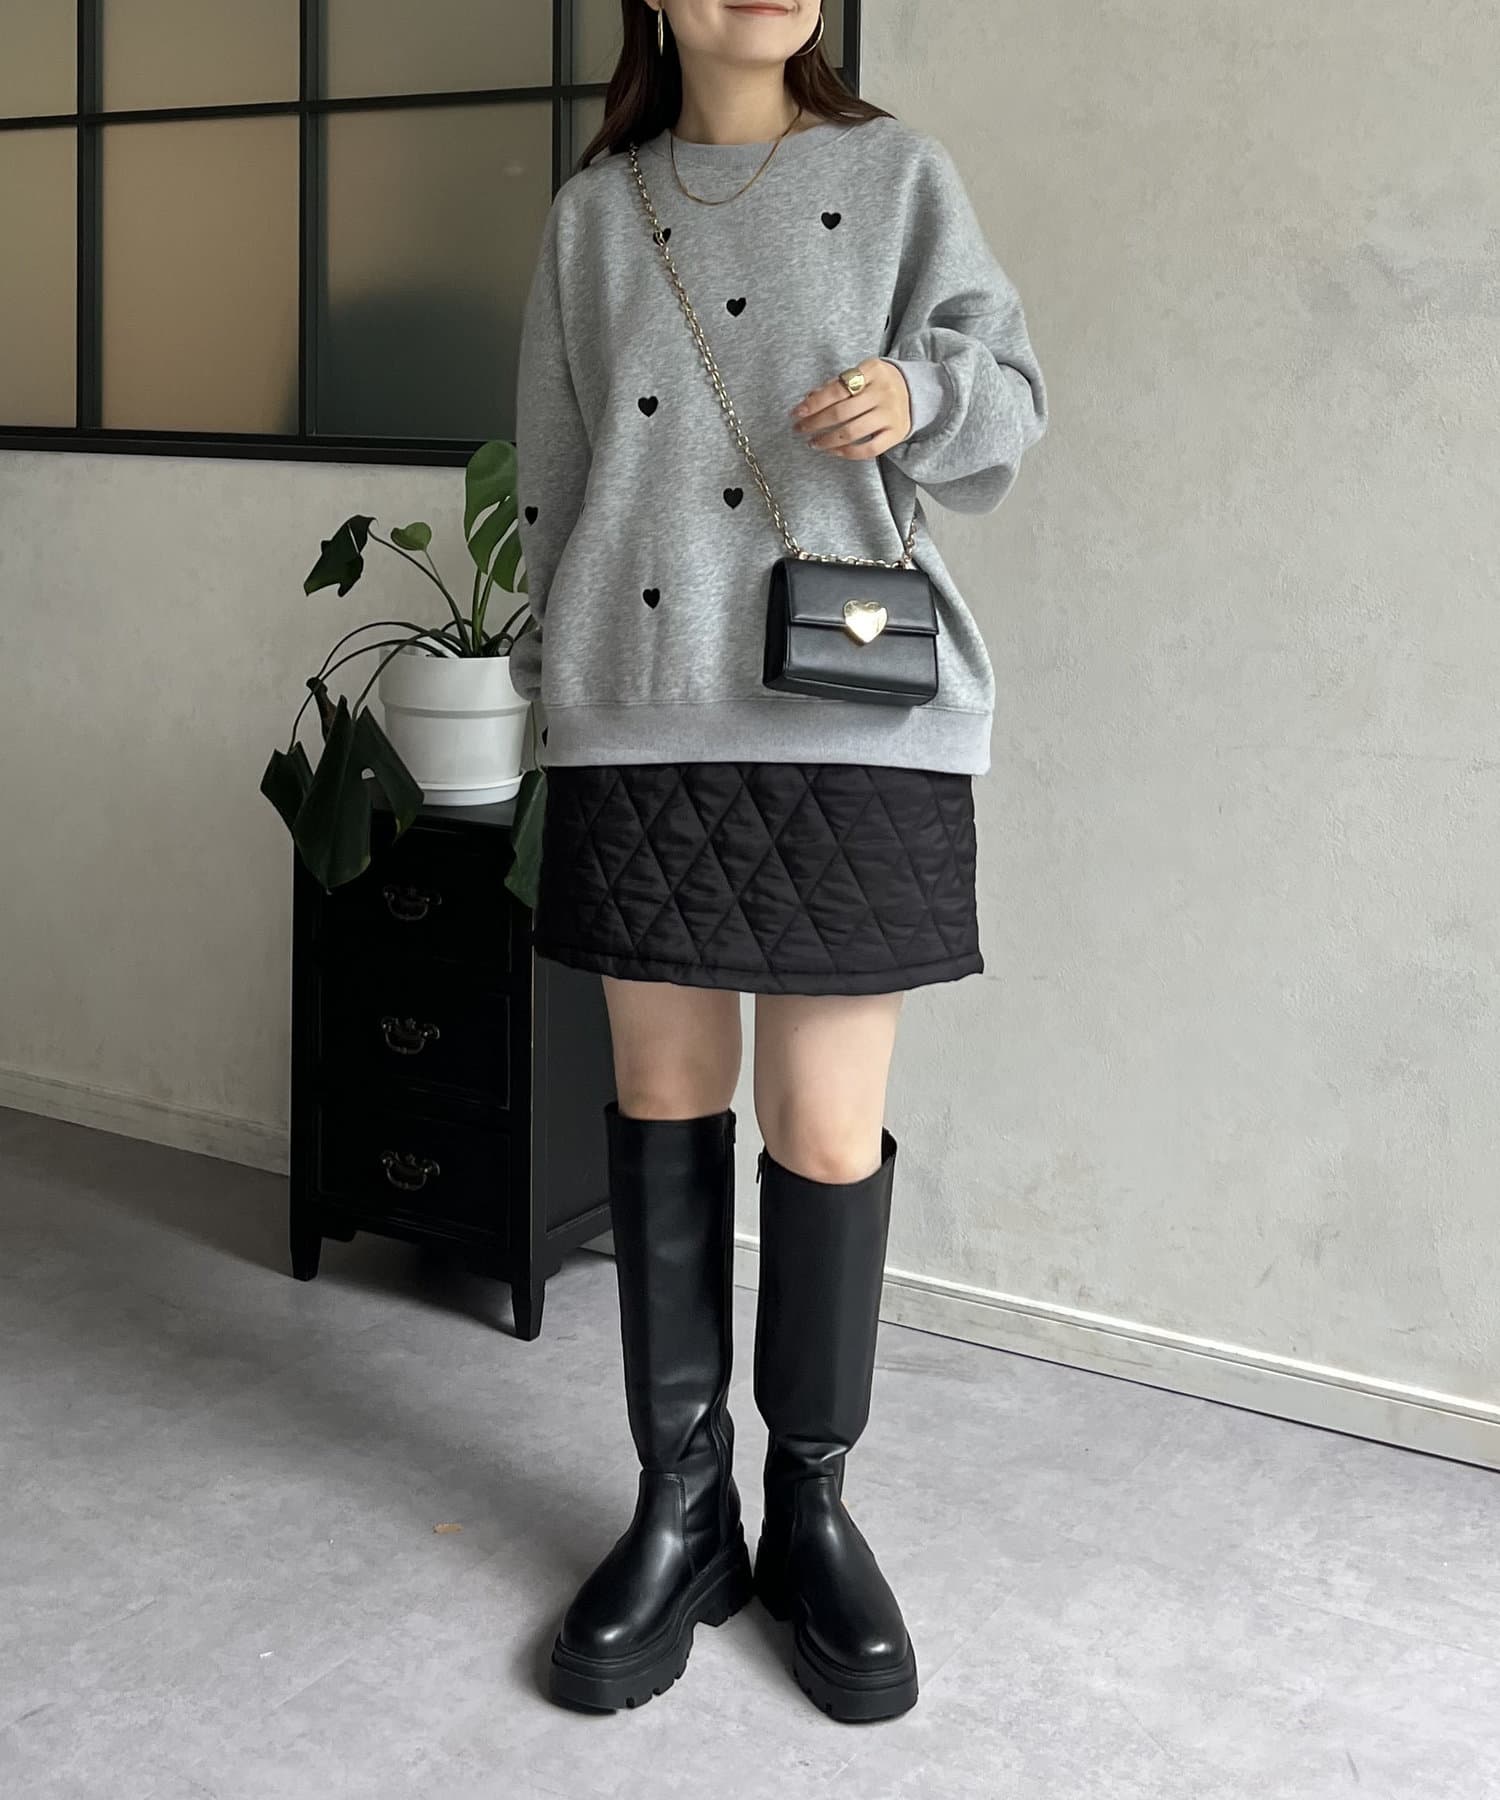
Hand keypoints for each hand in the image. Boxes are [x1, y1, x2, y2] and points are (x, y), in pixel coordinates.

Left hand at [790, 358, 911, 459]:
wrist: (916, 390)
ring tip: (813, 443)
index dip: (814, 402)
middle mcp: (883, 392)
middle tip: (799, 429)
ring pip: (852, 432)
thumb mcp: (862, 374)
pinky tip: (833, 451)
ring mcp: (891, 414)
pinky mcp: (896, 433)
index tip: (797, 412)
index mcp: (872, 370)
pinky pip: (868, 449)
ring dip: (827, 440)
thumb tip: (808, 400)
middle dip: (815, 423)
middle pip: (841, 412)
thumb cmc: (879, 383)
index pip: (837, 388)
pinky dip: (847, 452)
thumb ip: (836, 385)